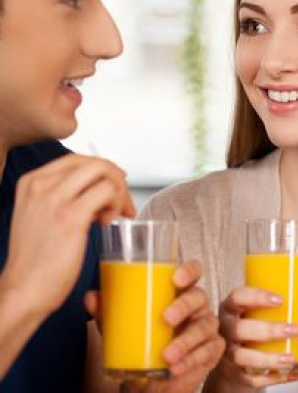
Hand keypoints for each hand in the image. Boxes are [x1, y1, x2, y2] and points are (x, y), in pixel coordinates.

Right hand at [2, 154, 134, 316]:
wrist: (23, 290)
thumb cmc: (37, 260)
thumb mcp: (42, 216)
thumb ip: (64, 198)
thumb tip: (98, 190)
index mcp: (32, 182)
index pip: (77, 160)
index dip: (103, 171)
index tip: (114, 188)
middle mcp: (41, 185)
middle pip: (94, 163)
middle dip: (117, 180)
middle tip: (123, 204)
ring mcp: (54, 199)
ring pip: (104, 173)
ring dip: (119, 192)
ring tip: (113, 215)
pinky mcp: (70, 216)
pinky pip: (107, 192)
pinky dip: (116, 204)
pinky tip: (106, 223)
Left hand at [86, 261, 224, 391]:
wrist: (154, 380)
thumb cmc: (144, 343)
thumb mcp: (124, 326)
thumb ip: (109, 311)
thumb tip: (91, 297)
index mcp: (179, 292)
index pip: (193, 272)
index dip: (189, 271)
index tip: (175, 278)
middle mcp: (196, 306)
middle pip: (199, 296)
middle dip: (184, 305)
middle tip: (165, 318)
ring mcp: (206, 327)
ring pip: (204, 326)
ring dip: (186, 340)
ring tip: (167, 355)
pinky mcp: (212, 350)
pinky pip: (207, 352)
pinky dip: (191, 360)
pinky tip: (176, 368)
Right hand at [212, 286, 297, 388]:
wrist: (234, 362)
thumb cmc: (254, 332)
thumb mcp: (269, 318)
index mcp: (233, 308)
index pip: (238, 297)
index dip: (257, 297)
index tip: (280, 299)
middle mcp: (226, 330)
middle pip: (240, 329)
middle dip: (268, 330)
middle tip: (294, 330)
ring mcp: (228, 353)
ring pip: (242, 356)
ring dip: (268, 358)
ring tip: (291, 359)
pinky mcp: (235, 374)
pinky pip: (251, 378)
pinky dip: (273, 377)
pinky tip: (290, 374)